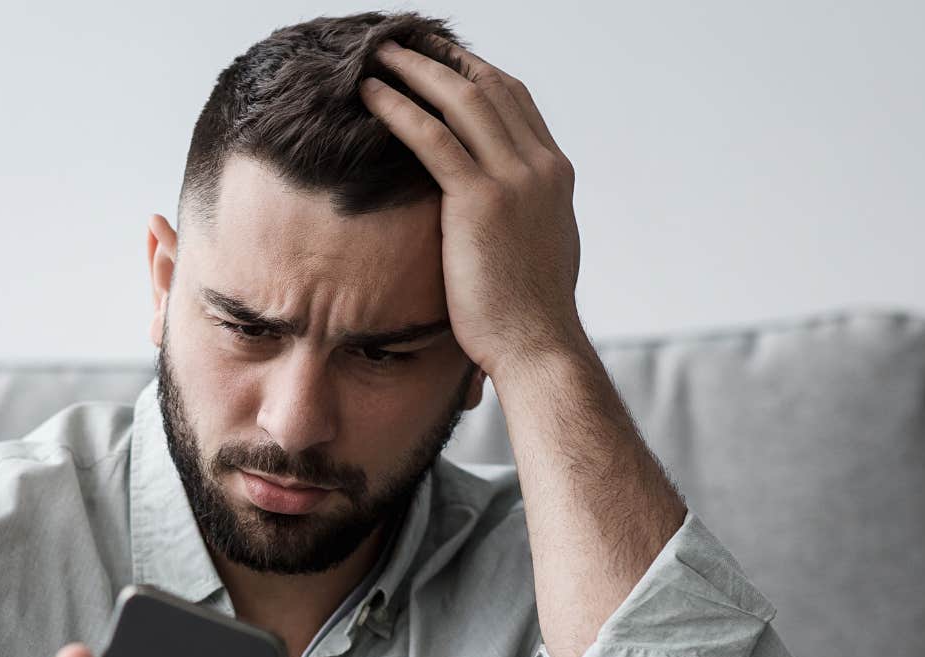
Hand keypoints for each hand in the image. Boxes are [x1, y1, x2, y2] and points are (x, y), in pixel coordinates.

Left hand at [360, 36, 582, 376]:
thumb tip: (499, 209)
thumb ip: (522, 214)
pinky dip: (399, 109)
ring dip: (415, 70)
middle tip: (402, 42)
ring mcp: (514, 180)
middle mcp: (539, 166)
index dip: (474, 72)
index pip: (514, 100)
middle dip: (442, 59)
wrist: (537, 347)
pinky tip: (370, 95)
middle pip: (488, 87)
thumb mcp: (537, 248)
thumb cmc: (527, 314)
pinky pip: (432, 139)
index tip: (439, 59)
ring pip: (460, 101)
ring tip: (377, 53)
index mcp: (553, 174)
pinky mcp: (480, 202)